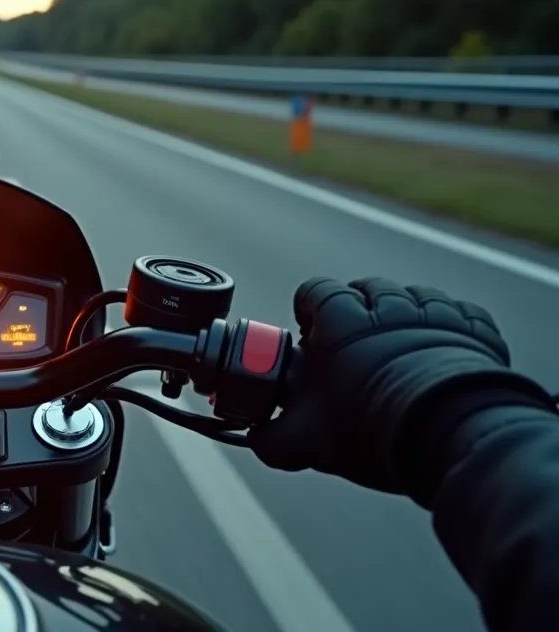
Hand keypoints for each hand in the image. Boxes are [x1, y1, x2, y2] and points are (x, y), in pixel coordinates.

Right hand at [248, 278, 549, 495]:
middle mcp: (387, 303)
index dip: (309, 312)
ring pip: (413, 297)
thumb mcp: (308, 440)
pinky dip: (449, 327)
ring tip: (399, 354)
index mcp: (338, 319)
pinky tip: (440, 353)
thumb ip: (273, 436)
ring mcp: (435, 312)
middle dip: (357, 312)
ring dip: (404, 317)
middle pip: (365, 290)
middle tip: (355, 350)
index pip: (315, 291)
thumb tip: (255, 438)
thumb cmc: (373, 429)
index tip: (312, 336)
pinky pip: (459, 313)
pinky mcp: (474, 330)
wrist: (452, 437)